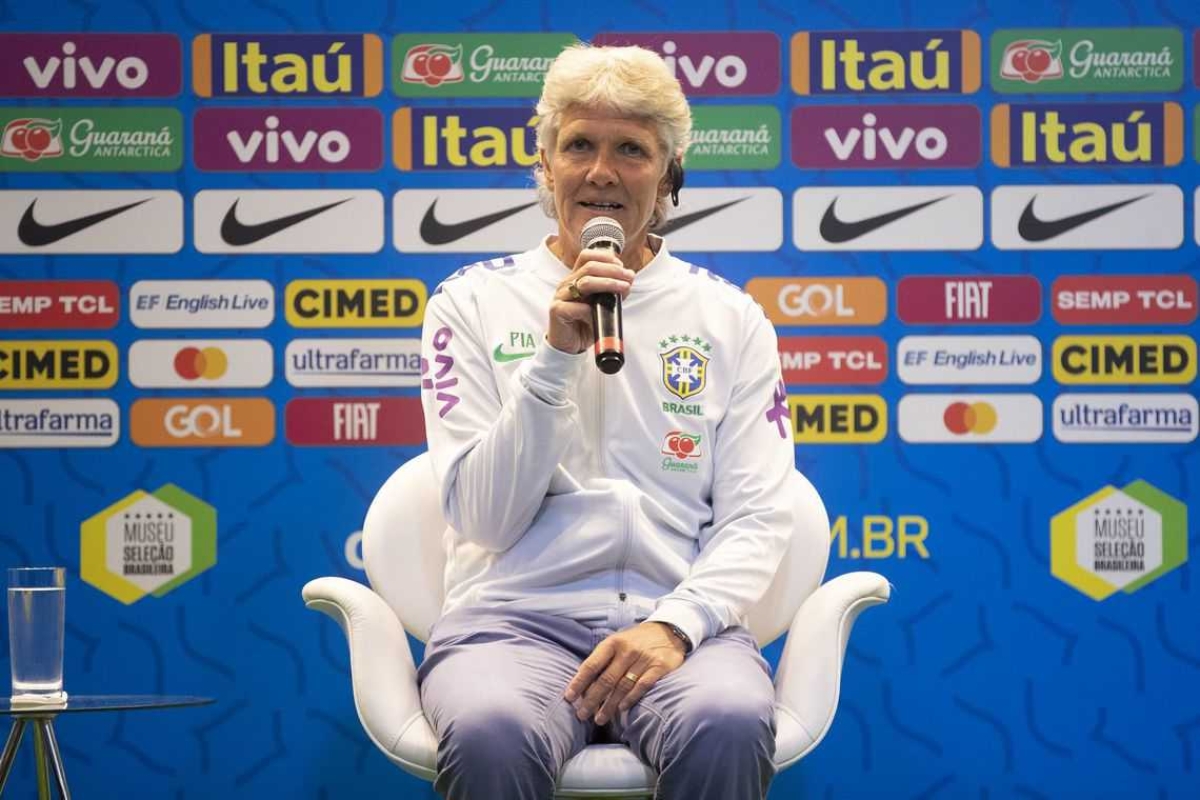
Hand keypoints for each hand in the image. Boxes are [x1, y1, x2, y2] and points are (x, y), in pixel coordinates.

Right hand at [547, 247, 633, 354]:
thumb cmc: (585, 323)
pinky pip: (577, 307)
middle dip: (613, 271)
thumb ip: (612, 291)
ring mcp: (561, 296)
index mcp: (575, 278)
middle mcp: (567, 284)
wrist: (569, 345)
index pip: (587, 256)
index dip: (606, 257)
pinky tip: (599, 315)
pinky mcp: (557, 311)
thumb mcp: (601, 304)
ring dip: (608, 284)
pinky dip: (591, 310)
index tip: (622, 267)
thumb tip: (628, 279)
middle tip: (628, 278)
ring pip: (585, 283)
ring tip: (624, 289)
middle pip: (590, 267)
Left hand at [563, 621, 685, 724]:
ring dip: (609, 705)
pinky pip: (642, 686)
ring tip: (599, 719)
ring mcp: (644, 658)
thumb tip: (583, 684)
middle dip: (592, 700)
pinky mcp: (659, 667)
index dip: (579, 682)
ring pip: (622, 686)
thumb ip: (602, 660)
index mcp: (612, 643)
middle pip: (606, 679)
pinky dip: (631, 698)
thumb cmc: (636, 641)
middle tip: (582, 715)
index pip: (591, 665)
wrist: (669, 630)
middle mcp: (627, 650)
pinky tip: (622, 709)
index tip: (569, 697)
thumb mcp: (617, 642)